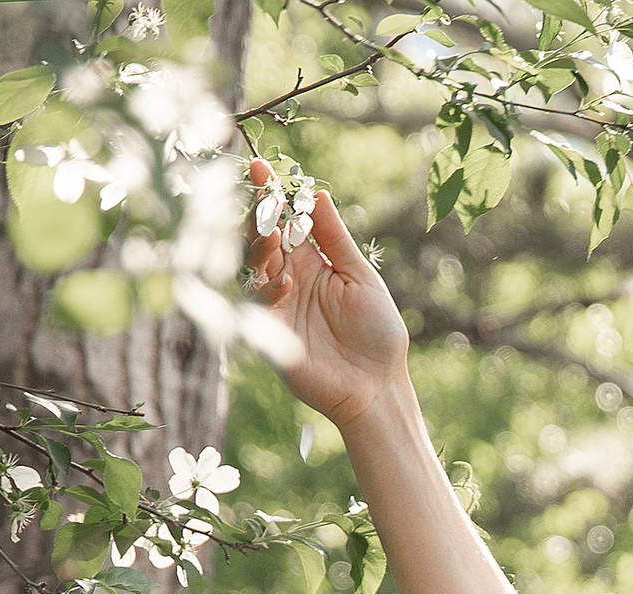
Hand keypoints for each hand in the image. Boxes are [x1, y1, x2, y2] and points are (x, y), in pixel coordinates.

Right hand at [244, 158, 411, 429]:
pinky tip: (287, 283)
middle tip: (259, 191)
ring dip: (260, 247)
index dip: (273, 196)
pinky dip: (270, 291)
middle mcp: (290, 280)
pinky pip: (259, 305)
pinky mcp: (271, 334)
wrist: (377, 387)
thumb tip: (318, 194)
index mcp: (314, 263)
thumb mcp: (360, 278)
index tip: (261, 167)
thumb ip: (336, 239)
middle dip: (259, 213)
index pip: (286, 222)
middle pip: (263, 239)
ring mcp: (278, 306)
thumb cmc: (378, 334)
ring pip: (255, 268)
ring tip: (271, 233)